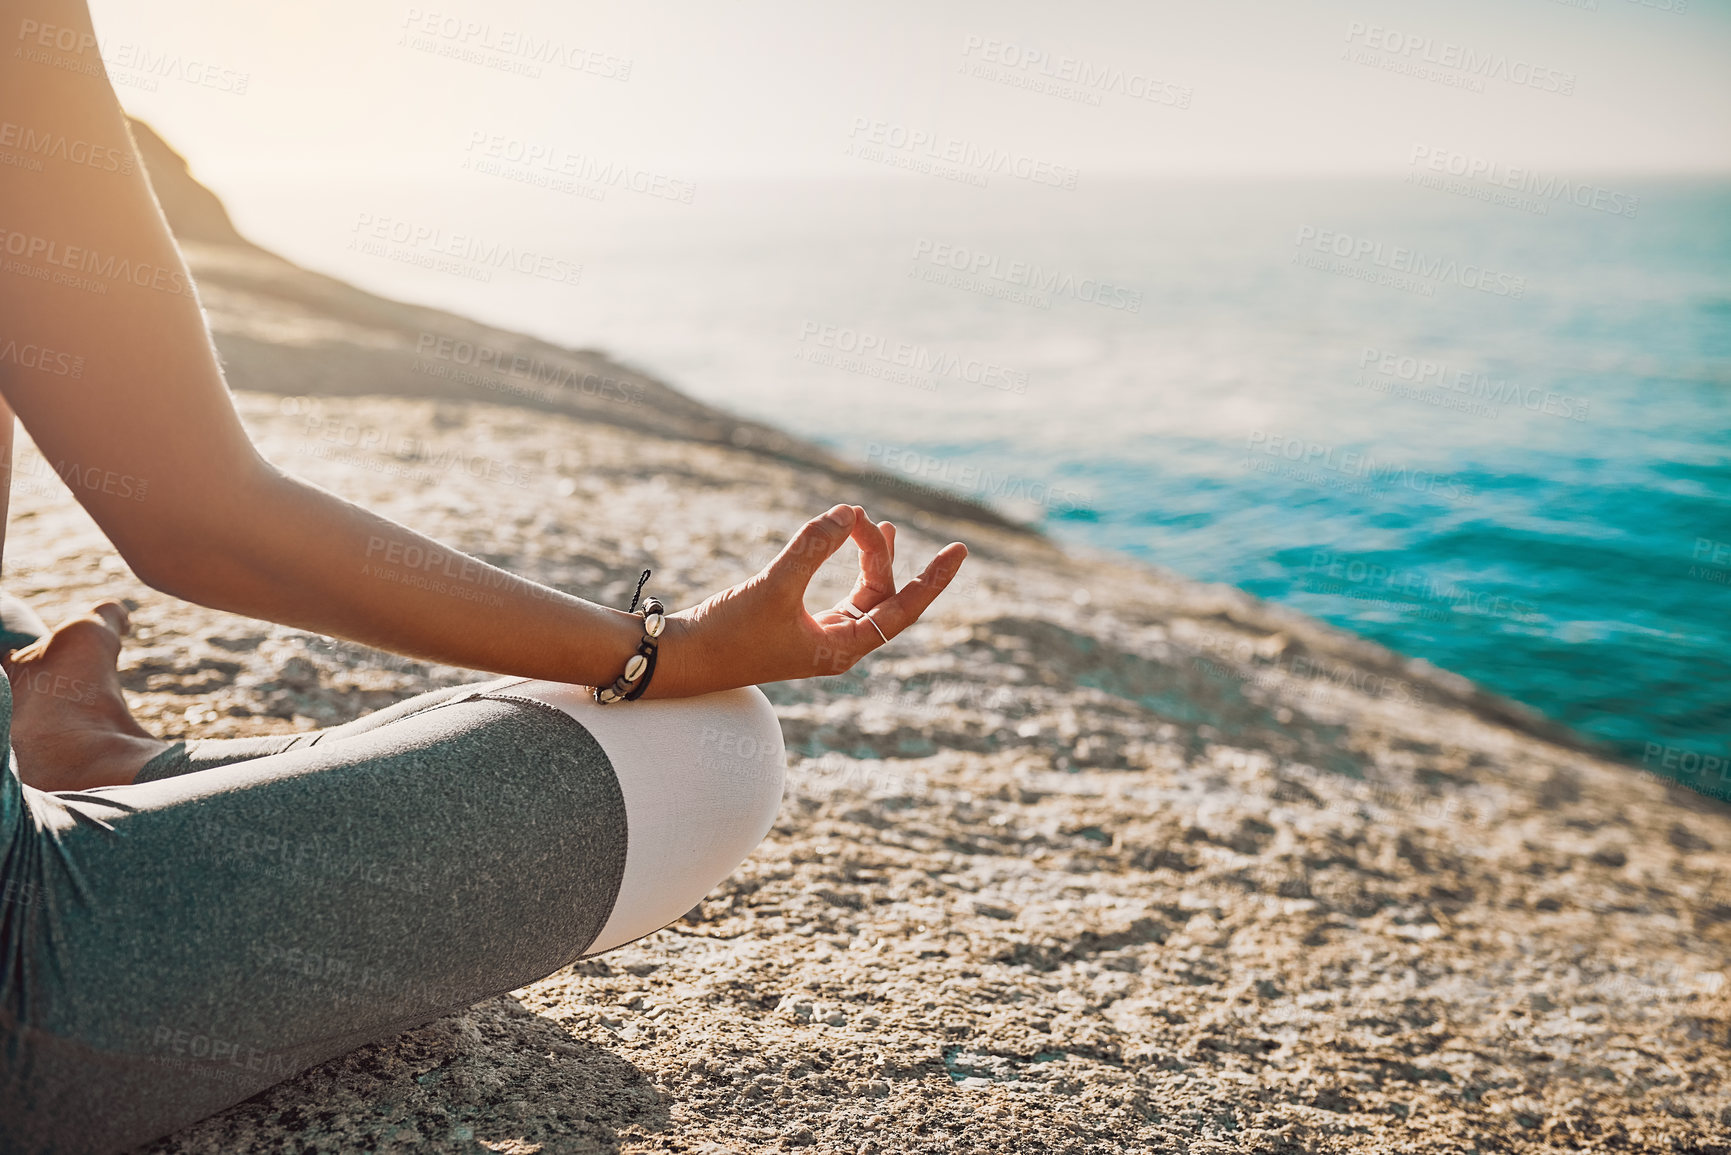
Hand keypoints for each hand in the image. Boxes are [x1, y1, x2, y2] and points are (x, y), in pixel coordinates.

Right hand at [644, 505, 966, 696]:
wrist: (682, 659)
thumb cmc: (727, 633)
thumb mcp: (774, 586)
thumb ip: (812, 547)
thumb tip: (849, 511)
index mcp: (843, 649)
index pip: (904, 609)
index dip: (933, 579)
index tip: (959, 550)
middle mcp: (838, 647)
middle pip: (882, 595)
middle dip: (880, 554)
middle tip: (864, 518)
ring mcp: (819, 638)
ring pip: (862, 594)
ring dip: (870, 559)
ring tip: (873, 524)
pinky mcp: (798, 627)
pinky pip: (840, 594)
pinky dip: (845, 566)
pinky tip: (842, 541)